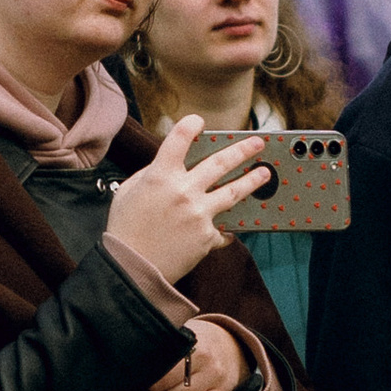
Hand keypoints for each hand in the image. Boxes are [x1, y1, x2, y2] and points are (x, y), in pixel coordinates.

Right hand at [107, 115, 270, 286]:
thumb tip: (170, 165)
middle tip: (258, 143)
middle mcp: (183, 191)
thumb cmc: (126, 229)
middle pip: (220, 163)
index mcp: (160, 176)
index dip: (191, 125)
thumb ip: (152, 174)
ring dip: (252, 180)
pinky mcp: (207, 237)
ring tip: (264, 173)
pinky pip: (223, 228)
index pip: (179, 138)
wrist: (131, 269)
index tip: (199, 122)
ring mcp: (198, 214)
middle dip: (242, 150)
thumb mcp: (130, 192)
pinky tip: (233, 227)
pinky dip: (226, 228)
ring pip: (233, 191)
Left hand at [148, 320, 252, 390]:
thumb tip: (136, 360)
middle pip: (170, 387)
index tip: (139, 379)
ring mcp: (216, 378)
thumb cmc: (197, 341)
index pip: (164, 367)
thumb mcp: (183, 334)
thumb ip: (163, 345)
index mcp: (194, 344)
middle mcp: (207, 361)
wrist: (231, 345)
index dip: (148, 377)